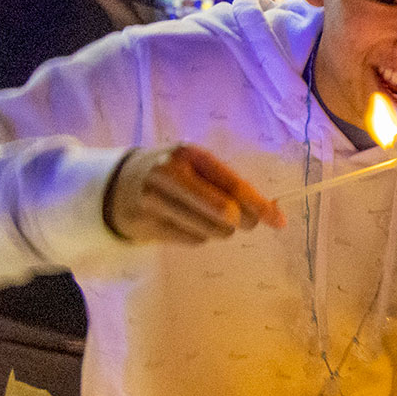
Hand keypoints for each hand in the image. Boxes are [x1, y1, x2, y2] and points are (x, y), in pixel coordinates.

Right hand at [105, 144, 284, 244]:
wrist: (117, 183)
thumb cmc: (171, 174)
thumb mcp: (196, 167)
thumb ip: (229, 185)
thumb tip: (271, 213)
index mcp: (190, 155)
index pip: (234, 186)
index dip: (260, 206)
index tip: (279, 221)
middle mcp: (171, 174)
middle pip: (225, 213)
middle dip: (243, 222)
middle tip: (244, 223)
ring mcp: (155, 200)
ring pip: (211, 230)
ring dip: (218, 231)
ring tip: (205, 218)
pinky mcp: (146, 224)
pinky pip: (193, 240)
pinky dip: (198, 236)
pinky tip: (184, 224)